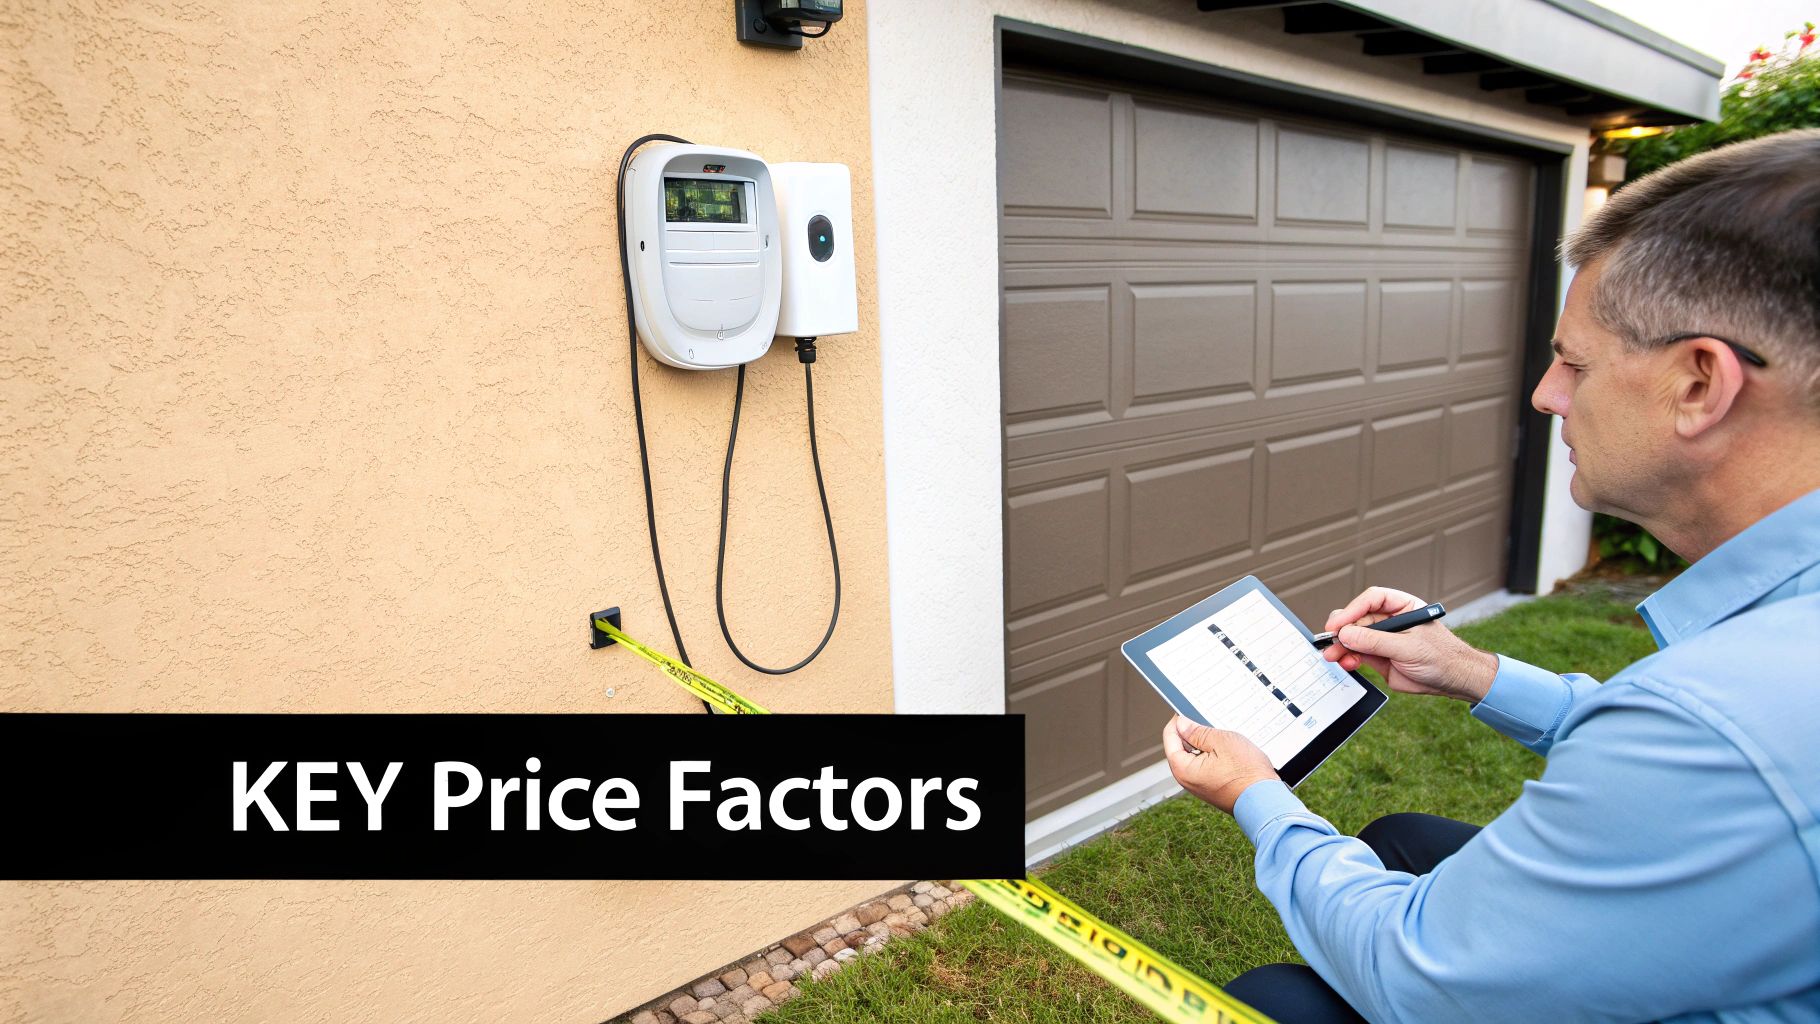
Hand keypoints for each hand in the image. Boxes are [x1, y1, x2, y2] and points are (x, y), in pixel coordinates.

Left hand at [1162, 715, 1278, 814]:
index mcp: (1183, 769)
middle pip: (1181, 748)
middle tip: (1206, 721)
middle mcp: (1188, 780)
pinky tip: (1227, 749)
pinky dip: (1213, 755)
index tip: (1186, 711)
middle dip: (1192, 733)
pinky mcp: (1212, 788)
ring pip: (1195, 756)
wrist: (1267, 801)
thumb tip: (1182, 724)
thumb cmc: (1247, 774)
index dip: (1177, 721)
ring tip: (1221, 735)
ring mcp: (1200, 786)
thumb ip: (1197, 731)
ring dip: (1204, 744)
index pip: (1170, 738)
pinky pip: (1206, 766)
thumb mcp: (1221, 741)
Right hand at [1321, 587, 1498, 702]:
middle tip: (1332, 640)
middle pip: (1358, 618)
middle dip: (1343, 629)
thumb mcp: (1408, 648)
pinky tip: (1347, 663)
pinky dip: (1348, 658)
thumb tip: (1348, 634)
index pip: (1372, 600)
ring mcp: (1383, 639)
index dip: (1353, 609)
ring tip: (1333, 655)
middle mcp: (1390, 620)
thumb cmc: (1443, 658)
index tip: (1340, 623)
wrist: (1452, 681)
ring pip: (1353, 637)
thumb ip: (1376, 642)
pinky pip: (1356, 654)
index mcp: (1402, 607)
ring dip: (1341, 646)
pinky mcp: (1378, 657)